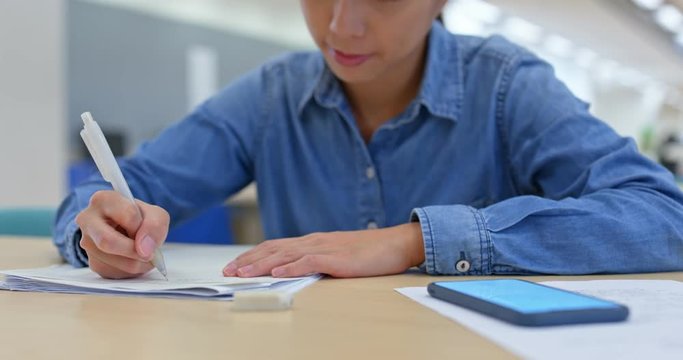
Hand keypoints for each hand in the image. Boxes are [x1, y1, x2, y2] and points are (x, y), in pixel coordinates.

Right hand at [75, 190, 169, 278]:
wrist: (129, 231)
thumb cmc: (140, 219)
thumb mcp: (155, 215)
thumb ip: (155, 226)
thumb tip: (144, 250)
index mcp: (103, 199)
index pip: (128, 215)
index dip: (143, 227)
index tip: (146, 231)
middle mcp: (87, 219)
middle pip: (108, 241)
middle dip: (134, 251)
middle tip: (148, 254)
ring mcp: (86, 242)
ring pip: (112, 261)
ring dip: (136, 263)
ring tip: (142, 254)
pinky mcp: (92, 262)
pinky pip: (113, 273)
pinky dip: (130, 271)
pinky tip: (133, 260)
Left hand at [223, 223, 424, 277]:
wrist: (395, 243)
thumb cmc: (368, 252)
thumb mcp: (336, 255)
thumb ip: (315, 260)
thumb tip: (293, 270)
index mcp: (312, 241)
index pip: (275, 246)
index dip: (252, 255)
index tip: (234, 265)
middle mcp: (314, 241)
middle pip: (273, 248)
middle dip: (248, 260)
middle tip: (228, 271)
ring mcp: (325, 248)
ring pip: (286, 254)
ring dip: (261, 264)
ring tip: (242, 273)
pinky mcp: (337, 258)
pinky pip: (309, 262)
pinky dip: (290, 266)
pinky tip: (276, 272)